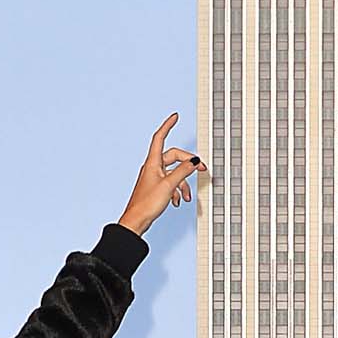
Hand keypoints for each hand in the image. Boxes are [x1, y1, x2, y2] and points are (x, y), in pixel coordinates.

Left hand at [117, 111, 201, 234]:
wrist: (136, 221)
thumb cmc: (147, 203)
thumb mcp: (169, 185)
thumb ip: (183, 171)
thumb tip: (194, 161)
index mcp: (153, 162)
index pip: (160, 137)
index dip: (168, 126)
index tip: (175, 117)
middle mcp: (152, 167)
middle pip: (174, 157)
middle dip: (188, 164)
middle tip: (202, 169)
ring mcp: (154, 177)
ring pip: (174, 173)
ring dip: (183, 183)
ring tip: (186, 196)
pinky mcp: (155, 188)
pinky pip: (170, 183)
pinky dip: (176, 191)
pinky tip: (176, 201)